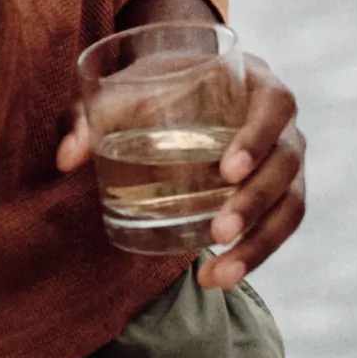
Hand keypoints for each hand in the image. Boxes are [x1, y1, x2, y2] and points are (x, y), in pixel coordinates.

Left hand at [57, 0, 307, 290]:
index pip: (275, 106)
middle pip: (286, 161)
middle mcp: (280, 120)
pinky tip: (220, 277)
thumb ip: (87, 115)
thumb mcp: (121, 90)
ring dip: (260, 241)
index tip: (226, 171)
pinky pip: (282, 225)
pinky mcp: (279, 191)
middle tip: (218, 232)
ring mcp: (285, 157)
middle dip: (255, 201)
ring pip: (290, 202)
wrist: (177, 87)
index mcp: (255, 80)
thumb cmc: (152, 85)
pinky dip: (258, 254)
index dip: (258, 137)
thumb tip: (66, 159)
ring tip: (217, 274)